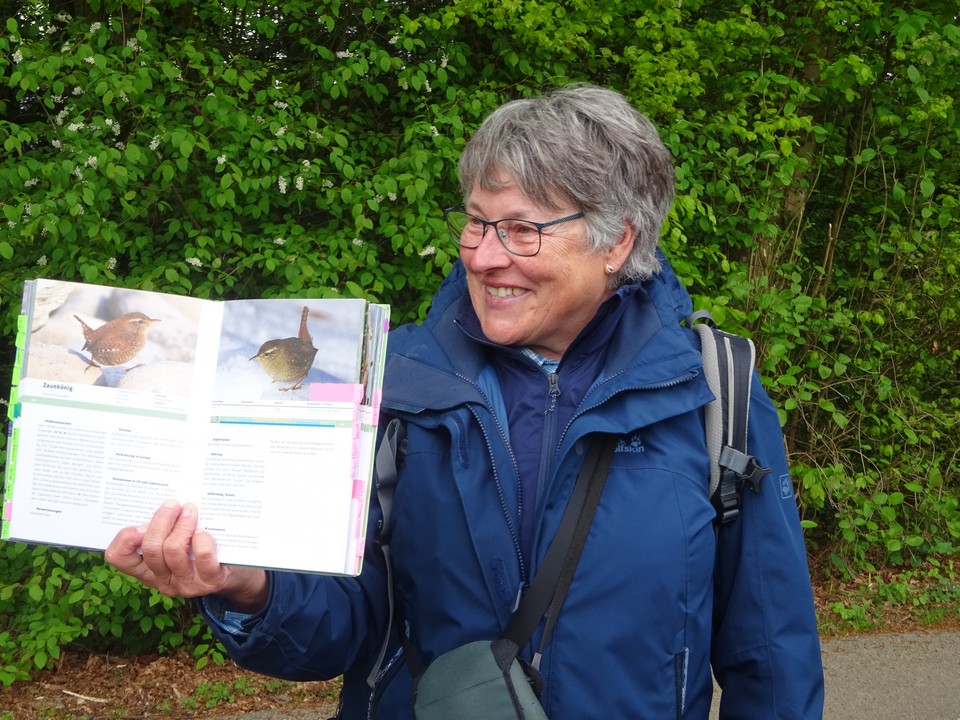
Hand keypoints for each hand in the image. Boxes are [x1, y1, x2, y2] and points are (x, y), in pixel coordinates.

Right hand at [105, 499, 268, 611]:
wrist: (236, 574)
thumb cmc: (201, 549)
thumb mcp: (177, 540)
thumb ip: (164, 527)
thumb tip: (161, 499)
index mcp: (147, 568)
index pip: (118, 557)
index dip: (124, 537)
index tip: (140, 520)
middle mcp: (162, 579)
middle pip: (151, 548)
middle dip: (162, 520)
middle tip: (173, 503)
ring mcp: (186, 583)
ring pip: (173, 550)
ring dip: (182, 525)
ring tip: (191, 510)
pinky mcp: (210, 581)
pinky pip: (201, 556)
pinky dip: (202, 539)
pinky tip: (205, 531)